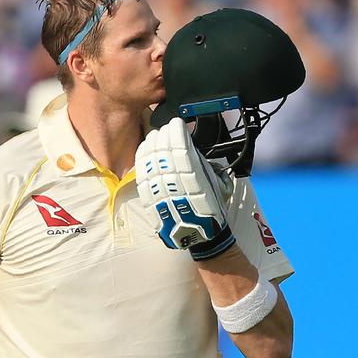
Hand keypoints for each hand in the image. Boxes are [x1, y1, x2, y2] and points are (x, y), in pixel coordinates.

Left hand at [136, 117, 235, 259]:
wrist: (200, 235)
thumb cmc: (211, 207)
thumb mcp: (214, 181)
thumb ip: (200, 162)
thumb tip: (186, 143)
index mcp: (196, 179)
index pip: (181, 148)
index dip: (177, 132)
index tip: (177, 122)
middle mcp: (176, 185)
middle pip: (163, 152)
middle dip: (163, 134)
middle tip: (166, 127)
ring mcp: (160, 192)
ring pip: (151, 161)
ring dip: (152, 143)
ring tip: (156, 135)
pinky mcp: (150, 200)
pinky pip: (142, 174)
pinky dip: (143, 158)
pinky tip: (145, 149)